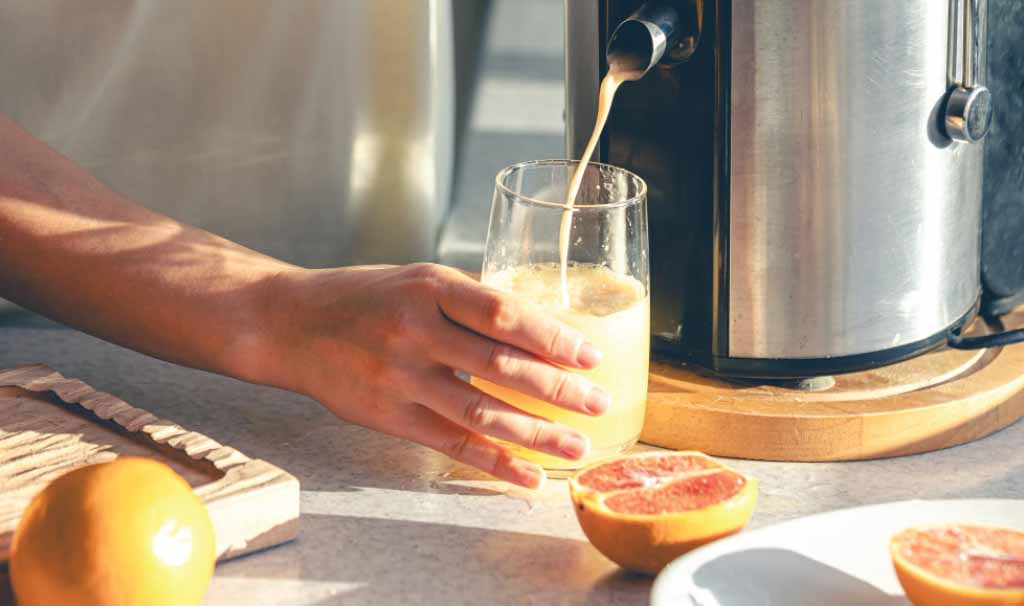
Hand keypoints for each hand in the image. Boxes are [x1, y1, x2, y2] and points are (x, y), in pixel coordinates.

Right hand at [254, 263, 608, 487]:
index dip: (552, 338)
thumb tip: (537, 326)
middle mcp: (415, 333)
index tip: (590, 355)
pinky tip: (528, 474)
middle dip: (558, 390)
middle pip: (500, 367)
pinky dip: (495, 462)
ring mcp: (400, 378)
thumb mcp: (417, 279)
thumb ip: (470, 301)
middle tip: (598, 403)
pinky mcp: (390, 416)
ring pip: (481, 412)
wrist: (292, 325)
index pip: (503, 314)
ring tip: (576, 446)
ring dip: (536, 434)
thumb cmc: (363, 297)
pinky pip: (452, 444)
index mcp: (429, 289)